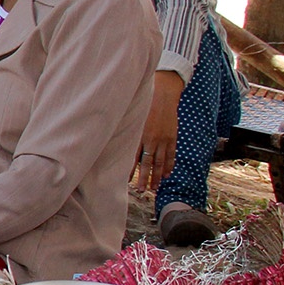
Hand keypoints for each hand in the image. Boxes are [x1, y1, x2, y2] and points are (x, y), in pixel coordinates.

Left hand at [132, 72, 185, 193]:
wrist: (163, 93)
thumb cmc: (143, 104)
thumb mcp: (131, 117)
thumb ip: (124, 129)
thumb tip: (111, 141)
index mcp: (139, 134)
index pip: (133, 157)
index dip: (130, 170)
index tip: (125, 182)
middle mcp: (151, 139)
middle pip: (148, 163)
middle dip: (144, 178)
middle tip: (141, 191)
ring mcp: (164, 139)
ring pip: (160, 162)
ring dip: (157, 176)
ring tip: (154, 188)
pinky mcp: (172, 137)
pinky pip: (171, 155)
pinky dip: (169, 166)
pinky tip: (167, 175)